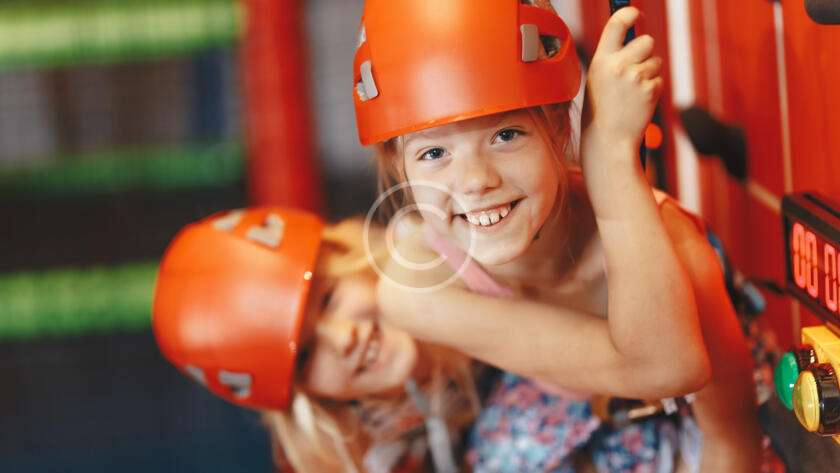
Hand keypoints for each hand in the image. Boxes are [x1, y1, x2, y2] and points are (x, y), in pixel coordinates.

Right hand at [584, 7, 662, 151]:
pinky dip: (652, 90)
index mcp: (600, 61)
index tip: (635, 14)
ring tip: (632, 93)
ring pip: (655, 61)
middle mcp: (619, 66)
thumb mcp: (597, 81)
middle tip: (635, 69)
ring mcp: (636, 78)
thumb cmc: (600, 112)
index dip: (628, 14)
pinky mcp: (651, 90)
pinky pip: (659, 80)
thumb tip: (634, 39)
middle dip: (645, 52)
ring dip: (649, 73)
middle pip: (646, 40)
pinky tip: (638, 103)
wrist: (608, 141)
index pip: (616, 25)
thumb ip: (612, 60)